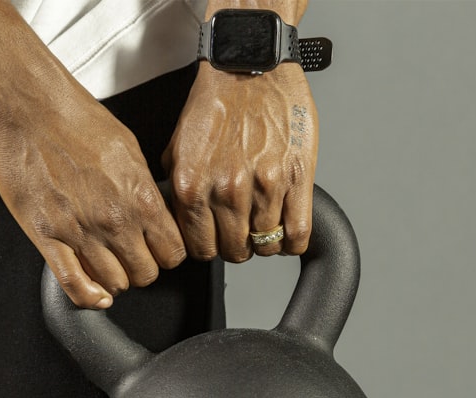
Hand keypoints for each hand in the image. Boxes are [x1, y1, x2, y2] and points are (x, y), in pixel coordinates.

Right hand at [0, 90, 185, 308]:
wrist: (31, 107)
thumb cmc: (76, 119)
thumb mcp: (130, 149)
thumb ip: (143, 188)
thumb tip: (152, 212)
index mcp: (141, 198)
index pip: (172, 252)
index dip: (166, 254)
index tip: (158, 250)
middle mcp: (115, 220)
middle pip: (145, 274)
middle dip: (141, 268)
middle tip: (131, 256)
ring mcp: (81, 232)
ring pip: (113, 284)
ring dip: (114, 279)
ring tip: (107, 264)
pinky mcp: (47, 237)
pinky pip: (73, 284)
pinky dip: (87, 297)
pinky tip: (93, 293)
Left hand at [162, 62, 317, 259]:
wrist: (250, 67)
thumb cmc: (217, 101)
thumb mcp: (178, 146)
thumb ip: (177, 186)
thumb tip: (180, 217)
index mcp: (192, 186)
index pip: (198, 248)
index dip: (208, 248)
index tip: (215, 240)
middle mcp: (226, 191)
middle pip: (233, 251)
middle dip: (236, 247)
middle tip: (240, 233)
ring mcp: (264, 187)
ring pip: (266, 245)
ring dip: (265, 242)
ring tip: (263, 226)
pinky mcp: (297, 179)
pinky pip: (298, 233)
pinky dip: (292, 240)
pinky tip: (286, 229)